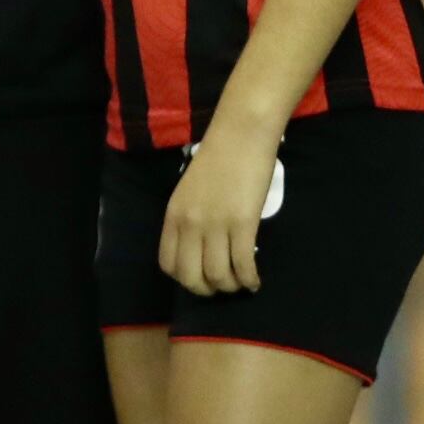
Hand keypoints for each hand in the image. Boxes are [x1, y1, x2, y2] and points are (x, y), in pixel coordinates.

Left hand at [160, 120, 279, 295]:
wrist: (241, 133)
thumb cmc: (218, 157)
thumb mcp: (189, 190)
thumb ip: (189, 218)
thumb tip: (199, 249)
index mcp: (173, 215)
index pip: (168, 264)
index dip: (185, 279)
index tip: (201, 277)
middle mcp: (190, 223)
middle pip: (191, 278)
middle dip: (208, 290)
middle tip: (223, 285)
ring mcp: (216, 224)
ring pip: (218, 277)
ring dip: (232, 286)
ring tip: (242, 282)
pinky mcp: (243, 223)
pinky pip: (243, 265)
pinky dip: (250, 279)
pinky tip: (255, 279)